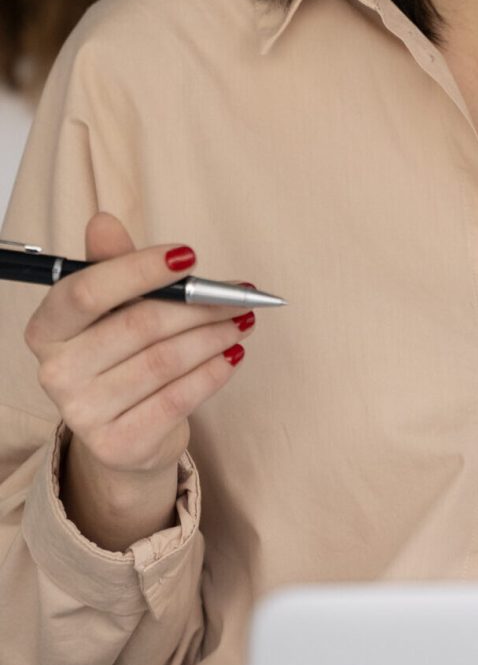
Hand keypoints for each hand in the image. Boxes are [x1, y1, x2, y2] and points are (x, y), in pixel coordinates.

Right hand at [24, 212, 256, 480]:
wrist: (127, 432)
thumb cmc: (124, 354)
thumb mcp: (117, 306)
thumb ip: (114, 264)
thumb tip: (103, 220)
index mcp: (48, 328)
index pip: (88, 291)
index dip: (140, 269)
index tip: (190, 255)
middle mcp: (56, 372)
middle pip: (140, 325)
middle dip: (200, 306)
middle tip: (241, 297)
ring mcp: (83, 413)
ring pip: (165, 361)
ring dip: (215, 336)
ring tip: (243, 323)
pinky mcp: (118, 444)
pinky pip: (179, 399)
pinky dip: (214, 372)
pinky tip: (233, 356)